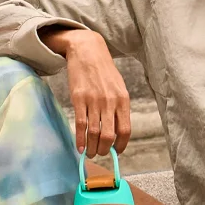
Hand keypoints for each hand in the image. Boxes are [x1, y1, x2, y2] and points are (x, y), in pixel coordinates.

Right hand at [43, 28, 129, 156]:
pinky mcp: (78, 98)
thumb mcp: (118, 87)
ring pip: (94, 133)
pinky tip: (79, 147)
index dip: (121, 145)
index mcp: (123, 100)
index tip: (116, 151)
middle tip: (100, 153)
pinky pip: (80, 124)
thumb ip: (119, 107)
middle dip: (105, 150)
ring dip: (92, 148)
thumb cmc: (103, 71)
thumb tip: (117, 131)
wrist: (87, 51)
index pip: (125, 130)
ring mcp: (94, 101)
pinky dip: (80, 139)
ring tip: (89, 153)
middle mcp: (110, 102)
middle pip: (109, 136)